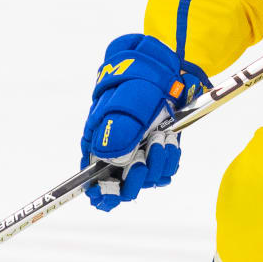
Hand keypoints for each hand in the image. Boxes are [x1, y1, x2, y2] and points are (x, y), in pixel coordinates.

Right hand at [80, 34, 209, 211]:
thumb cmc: (136, 80)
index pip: (92, 182)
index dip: (101, 193)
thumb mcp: (122, 101)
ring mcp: (139, 153)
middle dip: (135, 178)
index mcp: (97, 144)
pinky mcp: (159, 152)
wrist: (165, 68)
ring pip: (147, 180)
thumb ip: (114, 130)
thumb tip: (107, 157)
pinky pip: (165, 170)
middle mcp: (116, 154)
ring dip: (157, 163)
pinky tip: (169, 139)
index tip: (112, 192)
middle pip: (122, 188)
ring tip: (160, 138)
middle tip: (142, 160)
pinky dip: (169, 158)